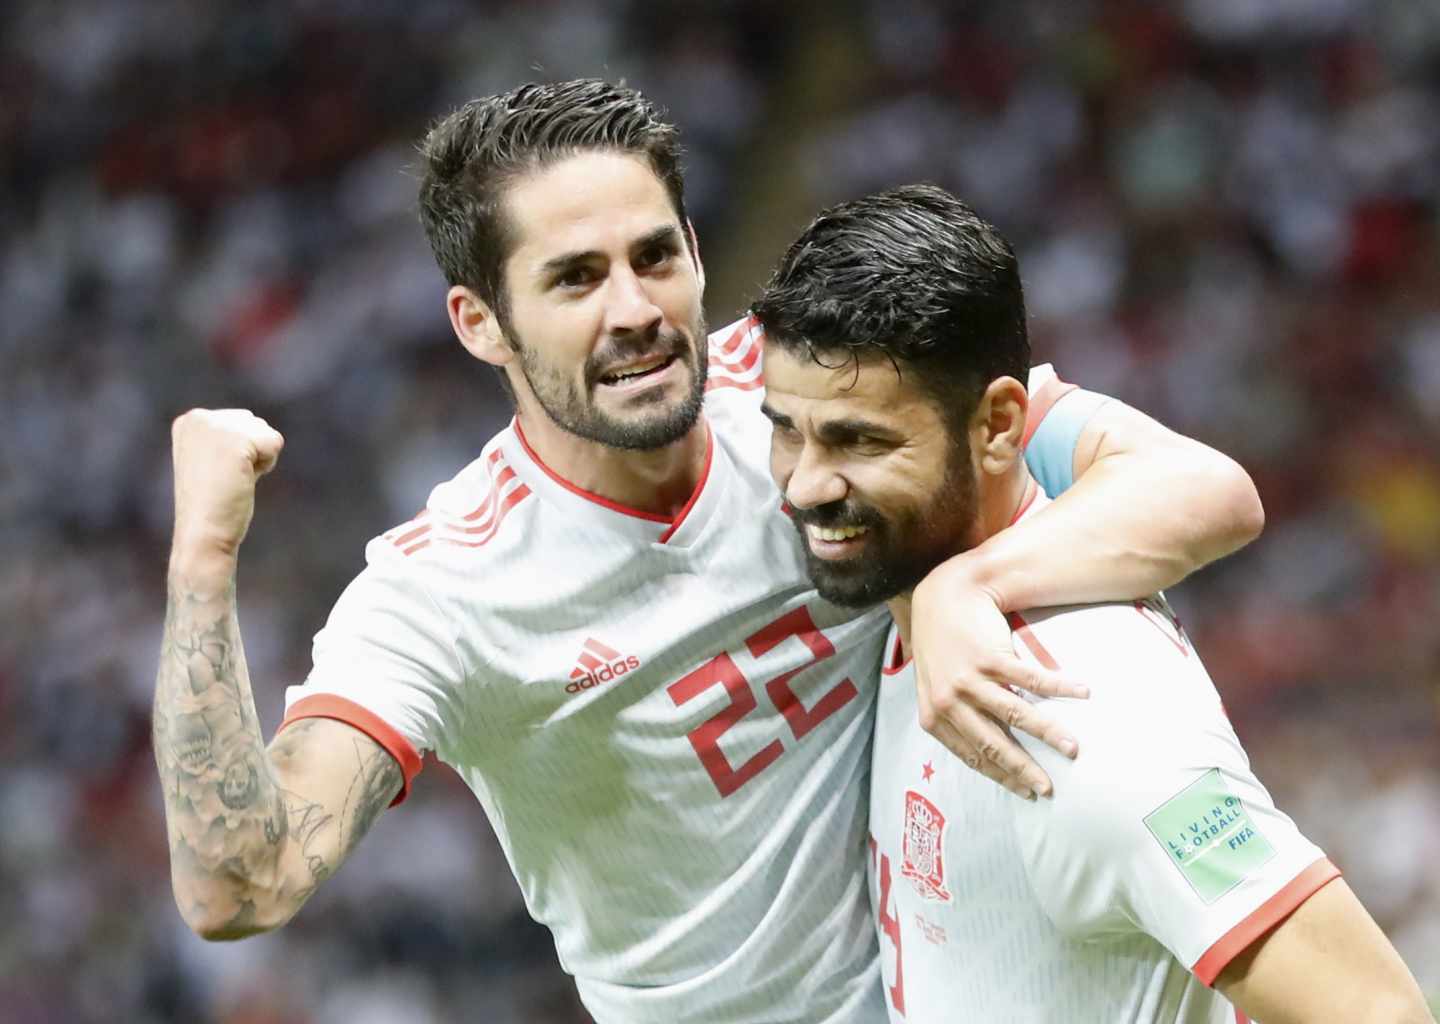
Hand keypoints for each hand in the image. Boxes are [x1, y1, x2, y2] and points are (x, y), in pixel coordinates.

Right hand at [170, 409, 284, 562]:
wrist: (203, 533)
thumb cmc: (211, 503)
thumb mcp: (212, 460)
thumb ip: (228, 438)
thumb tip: (256, 424)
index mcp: (189, 421)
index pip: (240, 422)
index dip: (238, 452)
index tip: (217, 473)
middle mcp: (199, 417)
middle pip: (254, 424)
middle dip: (250, 453)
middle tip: (226, 479)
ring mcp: (216, 426)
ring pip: (266, 432)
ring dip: (258, 459)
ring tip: (233, 480)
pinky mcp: (237, 440)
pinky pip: (275, 443)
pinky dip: (267, 465)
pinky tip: (244, 480)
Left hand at [910, 565, 1087, 799]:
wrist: (944, 596)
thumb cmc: (942, 645)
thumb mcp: (937, 686)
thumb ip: (956, 716)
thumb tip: (988, 749)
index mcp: (935, 715)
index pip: (973, 755)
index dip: (1002, 775)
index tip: (1025, 791)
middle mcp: (950, 701)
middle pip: (994, 744)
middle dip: (1024, 769)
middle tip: (1048, 788)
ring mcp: (970, 679)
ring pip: (1016, 715)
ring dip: (1049, 734)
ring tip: (1073, 749)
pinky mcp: (990, 656)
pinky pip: (1031, 679)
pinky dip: (1060, 688)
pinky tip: (1082, 693)